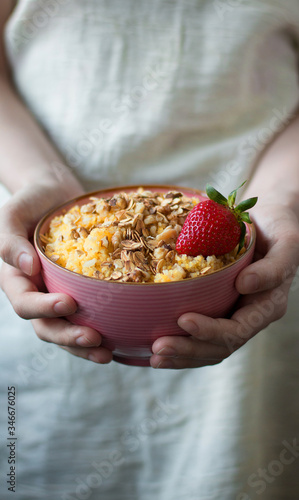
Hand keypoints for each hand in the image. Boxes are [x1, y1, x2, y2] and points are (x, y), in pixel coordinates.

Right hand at [0, 182, 112, 363]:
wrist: (55, 194)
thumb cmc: (30, 203)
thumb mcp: (11, 215)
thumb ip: (10, 241)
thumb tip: (26, 267)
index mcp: (18, 281)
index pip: (25, 304)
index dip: (44, 309)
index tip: (68, 303)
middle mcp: (38, 294)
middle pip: (48, 327)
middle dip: (69, 337)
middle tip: (95, 340)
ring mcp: (60, 295)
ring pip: (70, 329)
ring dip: (86, 345)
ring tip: (109, 353)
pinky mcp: (82, 292)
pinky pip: (91, 315)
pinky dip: (104, 328)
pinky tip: (123, 339)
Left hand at [150, 203, 298, 368]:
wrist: (269, 220)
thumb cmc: (279, 228)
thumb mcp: (286, 243)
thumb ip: (272, 268)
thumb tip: (243, 285)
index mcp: (266, 307)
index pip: (237, 331)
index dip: (210, 331)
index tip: (183, 320)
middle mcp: (249, 316)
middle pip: (219, 347)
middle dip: (188, 350)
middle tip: (157, 348)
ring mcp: (233, 314)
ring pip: (207, 347)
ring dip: (180, 354)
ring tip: (153, 356)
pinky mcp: (218, 307)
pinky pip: (199, 332)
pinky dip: (179, 340)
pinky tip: (154, 344)